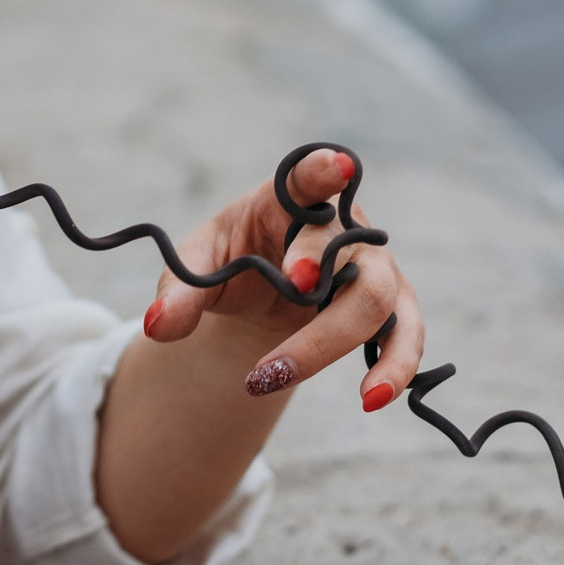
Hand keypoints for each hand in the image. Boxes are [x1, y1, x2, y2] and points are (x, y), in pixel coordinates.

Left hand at [140, 148, 425, 412]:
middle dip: (322, 268)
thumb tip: (158, 325)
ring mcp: (375, 267)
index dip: (323, 170)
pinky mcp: (391, 308)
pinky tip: (373, 399)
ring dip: (337, 339)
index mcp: (292, 199)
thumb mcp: (197, 266)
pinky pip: (405, 336)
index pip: (310, 176)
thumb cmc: (235, 261)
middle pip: (346, 250)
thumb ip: (178, 291)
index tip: (335, 165)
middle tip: (293, 285)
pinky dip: (396, 367)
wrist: (263, 292)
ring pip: (379, 298)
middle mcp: (344, 227)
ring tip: (296, 376)